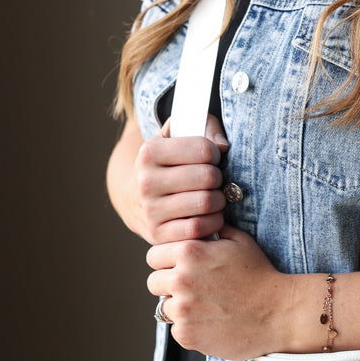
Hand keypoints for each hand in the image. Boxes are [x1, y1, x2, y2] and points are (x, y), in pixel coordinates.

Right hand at [134, 114, 228, 244]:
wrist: (136, 199)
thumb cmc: (168, 163)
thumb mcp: (178, 135)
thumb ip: (205, 126)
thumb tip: (223, 146)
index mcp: (149, 152)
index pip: (204, 149)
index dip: (215, 153)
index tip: (211, 158)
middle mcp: (145, 182)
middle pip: (208, 177)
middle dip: (219, 177)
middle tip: (214, 180)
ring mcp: (150, 210)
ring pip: (206, 203)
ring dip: (219, 200)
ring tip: (214, 196)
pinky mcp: (157, 235)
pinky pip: (198, 228)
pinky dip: (213, 222)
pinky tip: (210, 215)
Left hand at [146, 226, 291, 359]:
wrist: (278, 312)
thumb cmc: (260, 274)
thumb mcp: (239, 241)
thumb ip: (213, 230)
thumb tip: (201, 222)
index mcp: (189, 253)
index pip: (154, 255)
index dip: (166, 259)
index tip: (178, 265)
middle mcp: (180, 280)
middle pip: (153, 282)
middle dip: (168, 283)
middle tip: (191, 286)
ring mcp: (182, 310)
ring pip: (163, 307)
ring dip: (178, 306)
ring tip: (204, 304)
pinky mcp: (187, 335)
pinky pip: (175, 329)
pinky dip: (189, 326)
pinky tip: (210, 320)